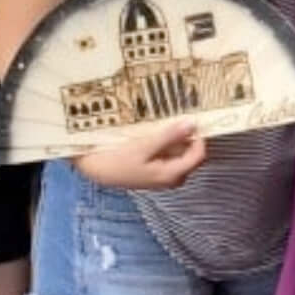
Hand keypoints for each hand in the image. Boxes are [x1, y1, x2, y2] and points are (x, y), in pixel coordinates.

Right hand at [74, 122, 207, 190]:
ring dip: (175, 137)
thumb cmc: (118, 159)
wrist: (95, 170)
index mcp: (173, 174)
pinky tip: (155, 132)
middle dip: (186, 135)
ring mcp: (164, 175)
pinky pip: (169, 154)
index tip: (192, 117)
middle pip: (191, 154)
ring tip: (164, 122)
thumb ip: (169, 136)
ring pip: (180, 153)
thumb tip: (193, 123)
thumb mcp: (144, 145)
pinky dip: (167, 142)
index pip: (199, 154)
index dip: (199, 136)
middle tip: (177, 116)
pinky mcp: (155, 170)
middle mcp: (172, 178)